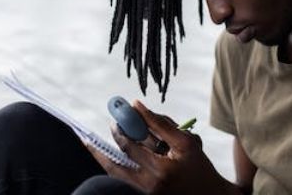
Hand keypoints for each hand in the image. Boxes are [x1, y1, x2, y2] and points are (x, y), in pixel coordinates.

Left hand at [87, 100, 231, 194]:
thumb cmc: (200, 167)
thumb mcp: (185, 142)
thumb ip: (160, 123)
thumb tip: (136, 105)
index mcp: (161, 170)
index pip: (131, 146)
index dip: (120, 129)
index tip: (116, 117)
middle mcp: (149, 186)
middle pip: (115, 165)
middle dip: (104, 145)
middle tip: (100, 130)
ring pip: (116, 175)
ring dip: (103, 158)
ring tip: (92, 145)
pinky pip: (124, 182)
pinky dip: (116, 168)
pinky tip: (109, 157)